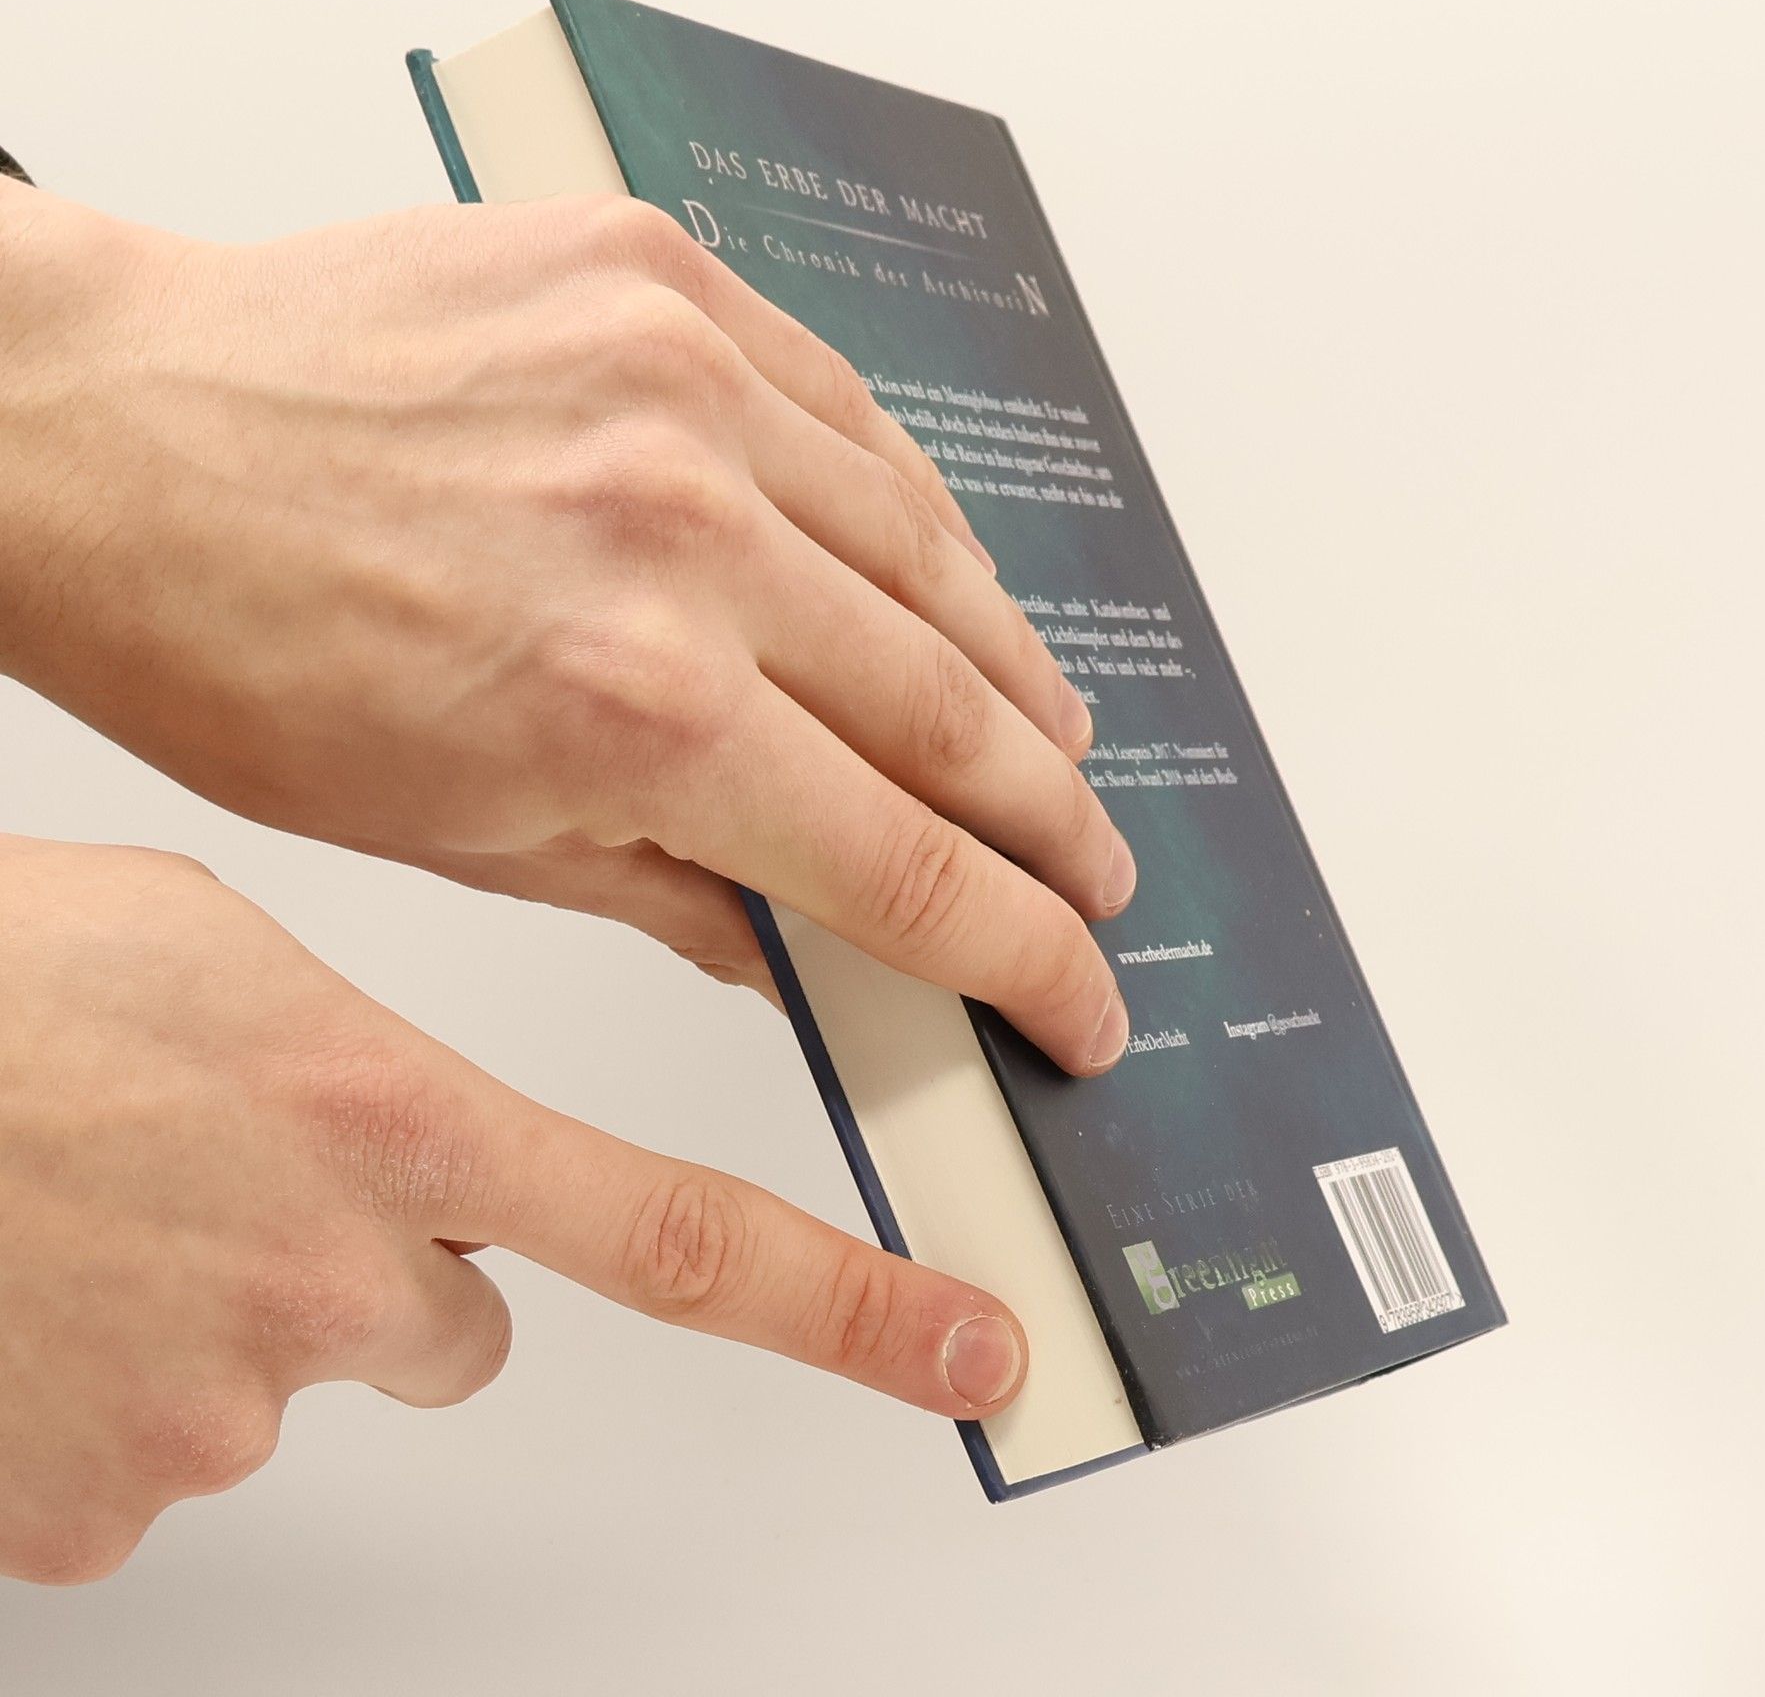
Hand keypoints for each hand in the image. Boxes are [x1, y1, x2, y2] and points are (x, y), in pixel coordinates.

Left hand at [0, 186, 1132, 1071]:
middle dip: (1050, 817)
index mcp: (638, 710)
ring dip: (1013, 666)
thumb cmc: (233, 644)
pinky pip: (852, 413)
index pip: (907, 861)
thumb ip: (678, 898)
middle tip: (1096, 874)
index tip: (1078, 994)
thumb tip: (813, 949)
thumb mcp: (460, 842)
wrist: (108, 437)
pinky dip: (917, 513)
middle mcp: (691, 538)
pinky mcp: (663, 283)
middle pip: (954, 708)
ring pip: (929, 554)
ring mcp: (687, 387)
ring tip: (1054, 737)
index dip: (1020, 947)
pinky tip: (950, 573)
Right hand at [0, 837, 1029, 1584]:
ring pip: (306, 1371)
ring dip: (240, 1307)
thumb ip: (377, 1071)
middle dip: (397, 1265)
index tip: (969, 1349)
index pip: (676, 1235)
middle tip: (255, 1173)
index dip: (847, 1306)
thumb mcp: (223, 958)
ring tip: (112, 1200)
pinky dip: (127, 1378)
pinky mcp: (96, 1508)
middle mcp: (326, 1278)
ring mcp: (208, 1407)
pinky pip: (166, 1448)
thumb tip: (450, 1182)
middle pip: (456, 1314)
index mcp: (382, 1120)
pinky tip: (45, 1282)